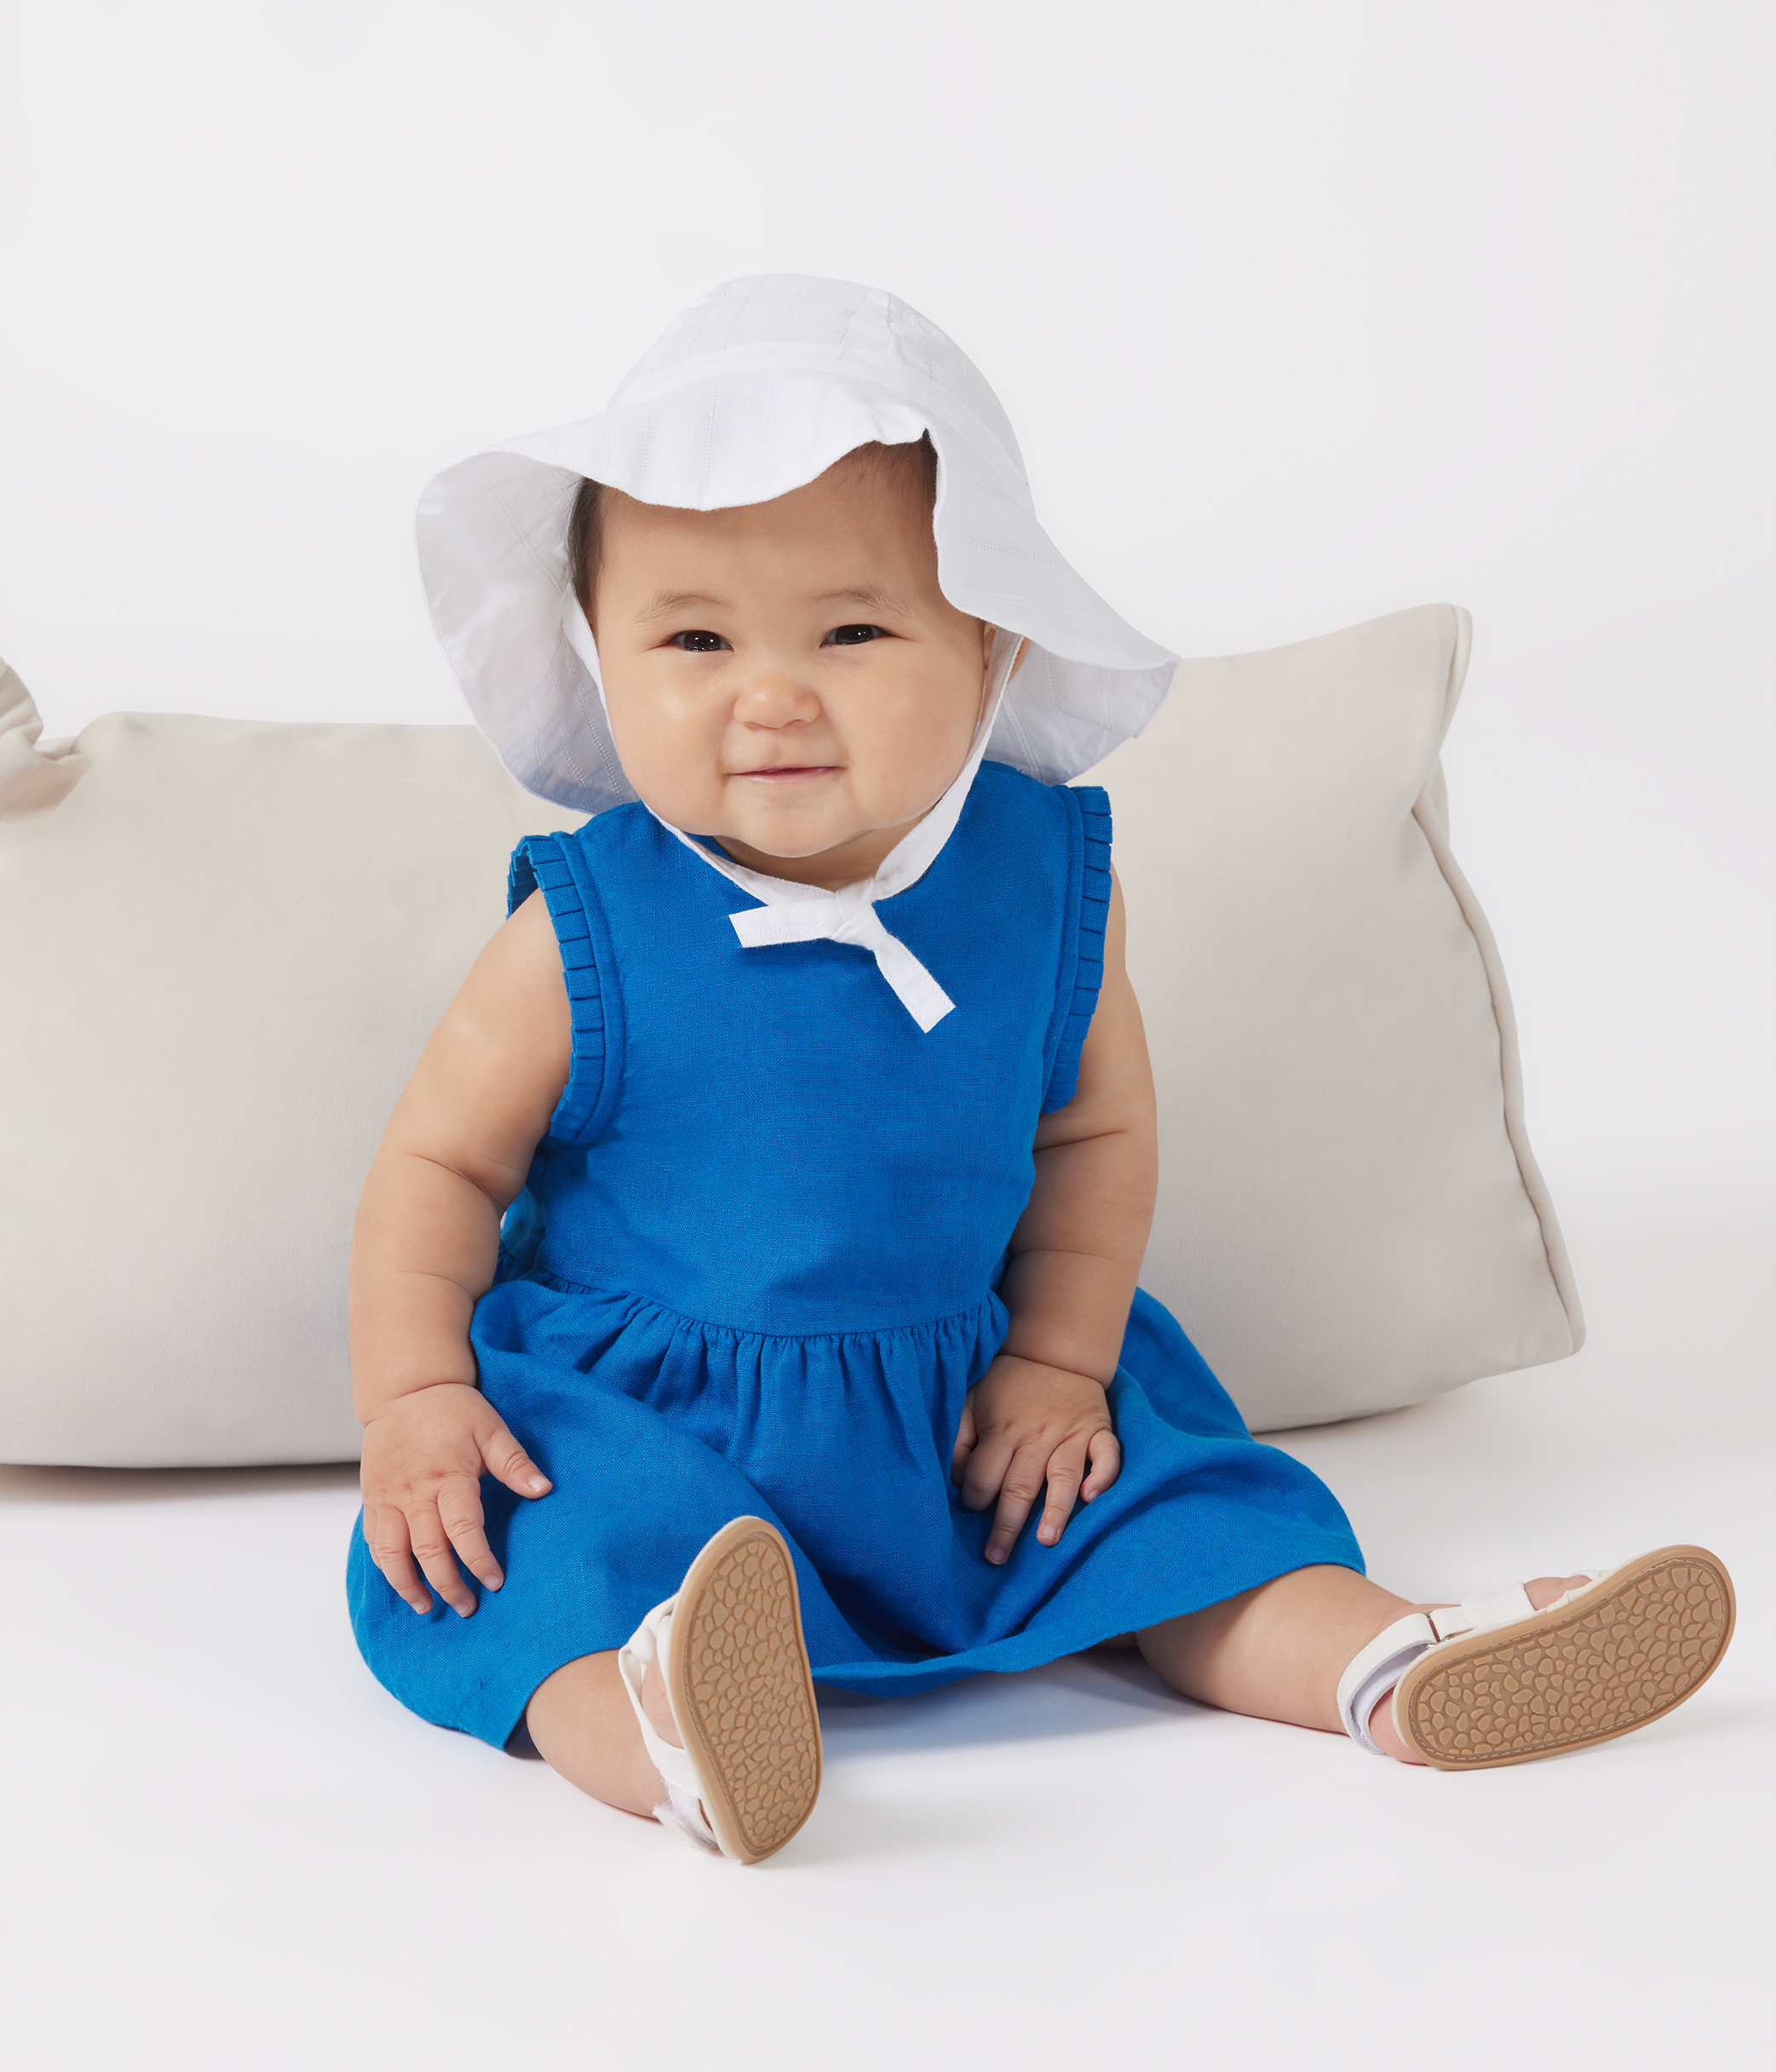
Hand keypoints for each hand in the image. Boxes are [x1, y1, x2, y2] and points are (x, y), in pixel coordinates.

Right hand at [360, 1382, 551, 1616]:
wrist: (405, 1390)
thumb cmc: (453, 1410)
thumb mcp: (491, 1429)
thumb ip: (515, 1464)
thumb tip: (544, 1490)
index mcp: (448, 1476)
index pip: (463, 1530)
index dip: (479, 1561)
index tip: (495, 1582)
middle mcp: (414, 1492)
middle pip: (428, 1551)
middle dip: (448, 1585)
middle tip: (467, 1607)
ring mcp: (387, 1497)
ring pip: (391, 1553)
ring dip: (408, 1585)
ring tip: (426, 1607)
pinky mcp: (372, 1498)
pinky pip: (373, 1540)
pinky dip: (385, 1566)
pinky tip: (401, 1581)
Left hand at [950, 1354, 1121, 1565]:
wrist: (1054, 1350)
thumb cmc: (1008, 1384)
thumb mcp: (971, 1399)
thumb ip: (959, 1437)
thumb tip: (956, 1478)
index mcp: (1002, 1429)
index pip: (984, 1474)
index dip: (974, 1497)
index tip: (972, 1510)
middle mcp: (1036, 1435)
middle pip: (1019, 1485)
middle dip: (1007, 1525)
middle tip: (996, 1558)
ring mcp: (1071, 1433)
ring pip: (1063, 1475)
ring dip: (1056, 1510)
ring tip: (1047, 1541)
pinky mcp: (1099, 1430)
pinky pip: (1107, 1455)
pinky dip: (1103, 1476)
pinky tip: (1093, 1498)